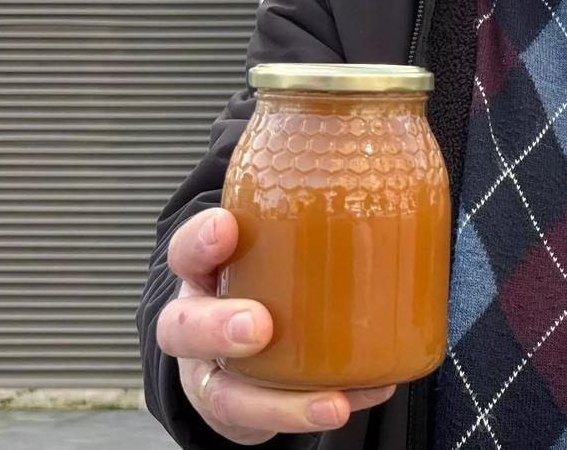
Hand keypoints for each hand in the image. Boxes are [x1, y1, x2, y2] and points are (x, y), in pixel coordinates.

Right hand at [156, 208, 394, 444]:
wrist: (248, 343)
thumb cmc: (272, 277)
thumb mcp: (277, 239)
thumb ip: (313, 208)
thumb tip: (384, 145)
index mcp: (206, 273)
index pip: (187, 250)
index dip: (199, 239)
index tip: (227, 226)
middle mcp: (198, 325)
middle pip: (183, 329)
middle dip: (217, 329)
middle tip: (259, 326)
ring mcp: (216, 374)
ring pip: (228, 396)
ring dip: (280, 405)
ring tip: (332, 405)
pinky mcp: (243, 412)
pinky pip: (274, 421)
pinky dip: (318, 413)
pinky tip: (363, 396)